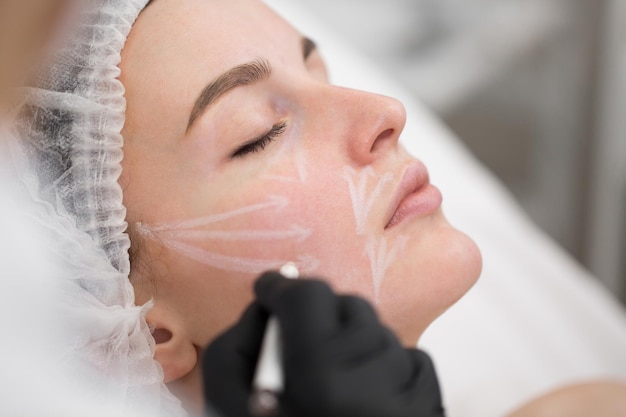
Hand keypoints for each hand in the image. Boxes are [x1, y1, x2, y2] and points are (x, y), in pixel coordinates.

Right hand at [202, 271, 444, 416]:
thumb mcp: (224, 399)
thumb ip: (240, 340)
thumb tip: (272, 304)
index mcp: (315, 381)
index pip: (306, 295)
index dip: (281, 288)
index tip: (270, 291)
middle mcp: (370, 385)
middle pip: (347, 305)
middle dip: (318, 317)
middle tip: (300, 344)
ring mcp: (408, 399)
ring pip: (379, 331)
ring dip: (352, 344)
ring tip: (331, 385)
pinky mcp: (430, 410)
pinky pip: (412, 359)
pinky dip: (387, 368)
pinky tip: (364, 400)